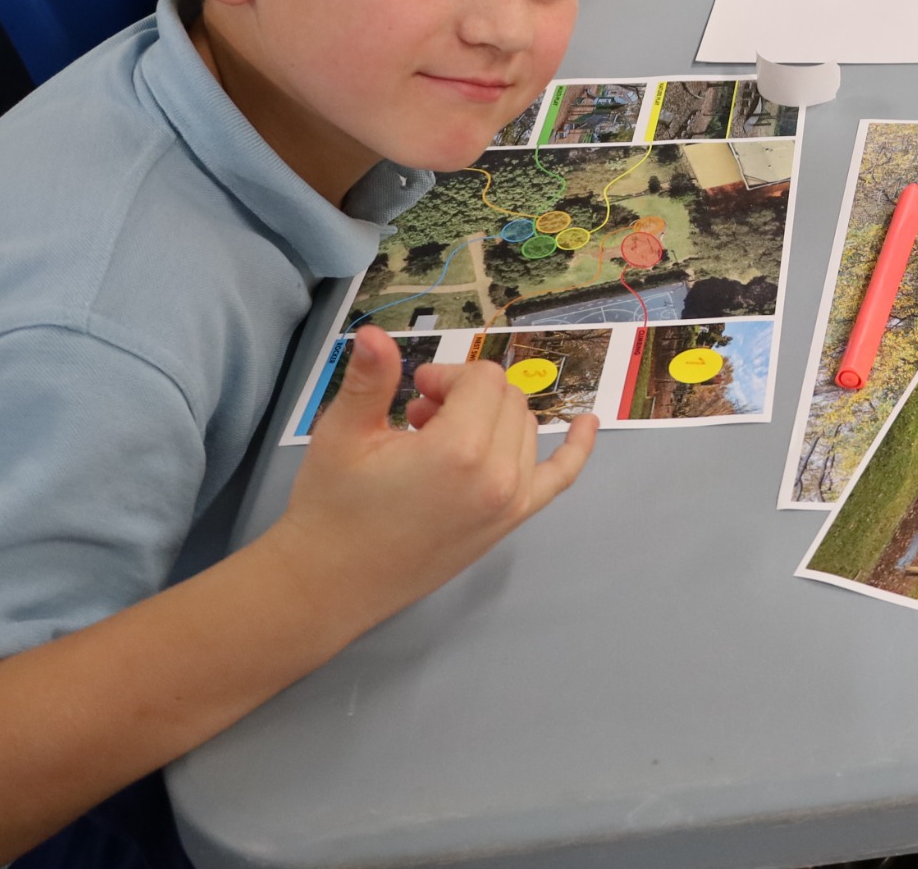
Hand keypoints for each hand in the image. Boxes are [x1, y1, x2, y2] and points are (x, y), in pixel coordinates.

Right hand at [261, 327, 596, 632]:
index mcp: (460, 450)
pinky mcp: (509, 523)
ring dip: (490, 418)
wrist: (329, 583)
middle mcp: (497, 477)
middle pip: (506, 399)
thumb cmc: (331, 506)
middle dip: (465, 395)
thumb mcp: (342, 434)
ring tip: (438, 437)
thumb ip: (371, 379)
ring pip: (525, 428)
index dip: (448, 375)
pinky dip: (577, 449)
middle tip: (417, 415)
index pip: (483, 380)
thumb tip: (375, 332)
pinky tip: (588, 424)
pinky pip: (559, 478)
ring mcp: (510, 504)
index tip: (413, 391)